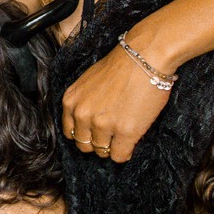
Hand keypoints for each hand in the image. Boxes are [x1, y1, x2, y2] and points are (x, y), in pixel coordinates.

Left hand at [61, 41, 170, 162]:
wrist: (144, 57)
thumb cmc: (120, 65)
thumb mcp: (88, 82)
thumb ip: (83, 103)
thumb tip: (89, 122)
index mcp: (71, 102)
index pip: (70, 133)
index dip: (85, 133)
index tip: (95, 131)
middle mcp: (83, 115)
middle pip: (84, 145)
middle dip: (97, 142)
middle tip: (111, 134)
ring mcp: (103, 125)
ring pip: (102, 152)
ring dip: (113, 146)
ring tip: (123, 135)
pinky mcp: (125, 132)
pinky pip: (120, 156)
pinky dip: (126, 153)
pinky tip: (132, 141)